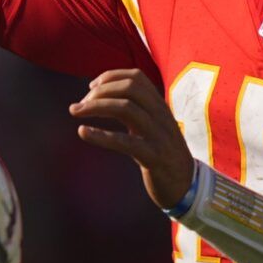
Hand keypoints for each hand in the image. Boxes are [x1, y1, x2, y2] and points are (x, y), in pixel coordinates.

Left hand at [69, 68, 195, 209]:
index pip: (136, 78)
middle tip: (80, 105)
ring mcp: (159, 136)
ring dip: (95, 107)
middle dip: (100, 91)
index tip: (91, 87)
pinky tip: (83, 132)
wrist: (187, 185)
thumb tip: (101, 98)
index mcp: (160, 107)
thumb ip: (134, 111)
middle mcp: (161, 116)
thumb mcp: (151, 127)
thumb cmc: (162, 154)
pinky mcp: (154, 157)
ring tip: (75, 112)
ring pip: (127, 109)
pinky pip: (125, 142)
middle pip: (130, 88)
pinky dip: (101, 135)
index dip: (110, 77)